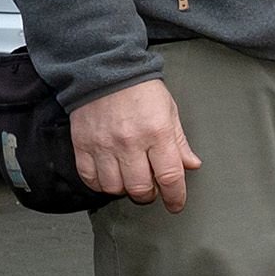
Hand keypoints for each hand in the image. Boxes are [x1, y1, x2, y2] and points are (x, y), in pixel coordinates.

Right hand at [71, 77, 197, 211]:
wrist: (104, 71)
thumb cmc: (141, 90)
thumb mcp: (170, 112)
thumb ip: (179, 142)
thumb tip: (191, 165)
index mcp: (157, 133)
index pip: (170, 176)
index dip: (175, 197)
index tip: (176, 204)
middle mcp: (130, 142)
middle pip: (140, 188)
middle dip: (149, 195)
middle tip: (152, 189)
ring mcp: (104, 145)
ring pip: (114, 187)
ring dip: (124, 190)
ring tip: (130, 180)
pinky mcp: (82, 145)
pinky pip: (90, 178)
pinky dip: (100, 184)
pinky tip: (109, 176)